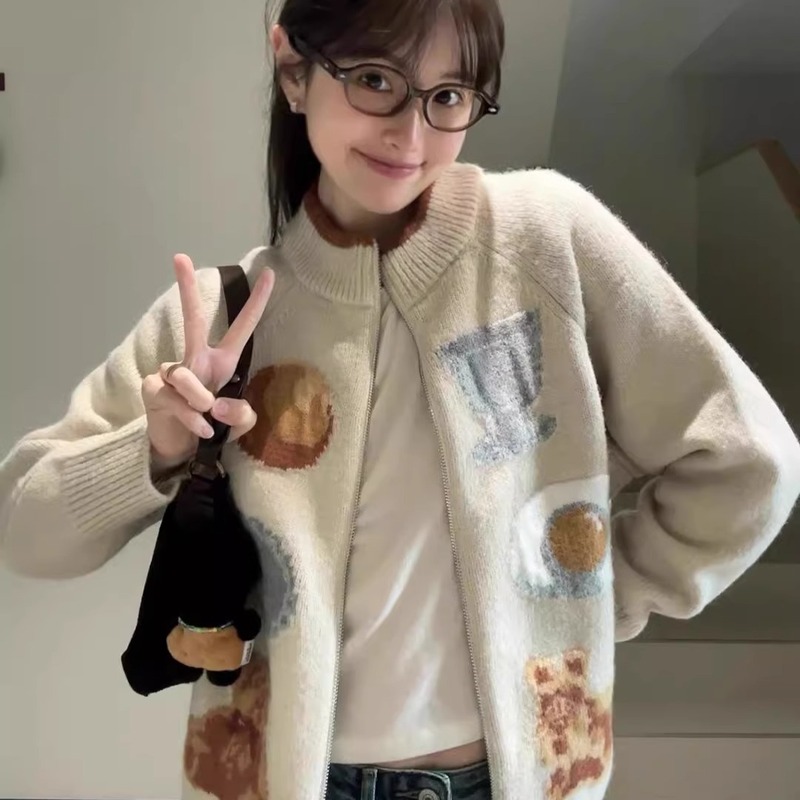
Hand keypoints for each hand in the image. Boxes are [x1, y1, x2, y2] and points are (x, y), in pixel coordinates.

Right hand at [142, 254, 273, 468]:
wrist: (182, 451)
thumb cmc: (213, 428)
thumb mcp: (238, 425)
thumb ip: (241, 415)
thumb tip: (217, 403)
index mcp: (222, 361)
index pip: (242, 328)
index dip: (257, 303)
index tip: (270, 274)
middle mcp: (195, 360)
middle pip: (192, 320)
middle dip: (186, 289)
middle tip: (180, 256)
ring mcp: (171, 372)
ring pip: (186, 376)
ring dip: (199, 399)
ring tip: (206, 417)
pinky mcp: (153, 388)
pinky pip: (174, 399)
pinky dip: (190, 417)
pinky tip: (200, 429)